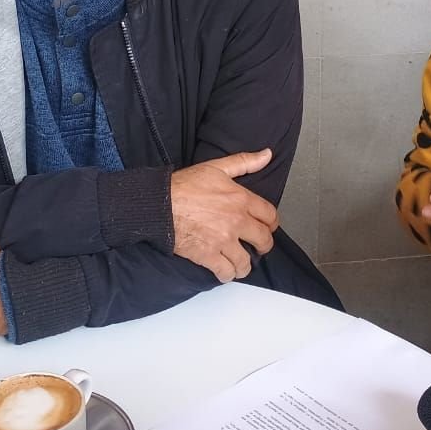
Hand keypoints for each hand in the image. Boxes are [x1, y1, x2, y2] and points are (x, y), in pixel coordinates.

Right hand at [170, 149, 279, 282]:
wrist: (159, 205)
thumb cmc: (183, 186)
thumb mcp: (216, 167)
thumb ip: (244, 162)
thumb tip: (267, 154)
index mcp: (241, 199)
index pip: (270, 216)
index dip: (271, 223)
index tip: (268, 227)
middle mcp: (236, 221)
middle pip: (264, 240)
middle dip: (263, 246)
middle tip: (258, 247)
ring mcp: (223, 240)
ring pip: (246, 262)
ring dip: (245, 265)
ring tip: (240, 263)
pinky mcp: (208, 255)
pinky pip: (227, 272)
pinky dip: (228, 274)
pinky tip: (225, 271)